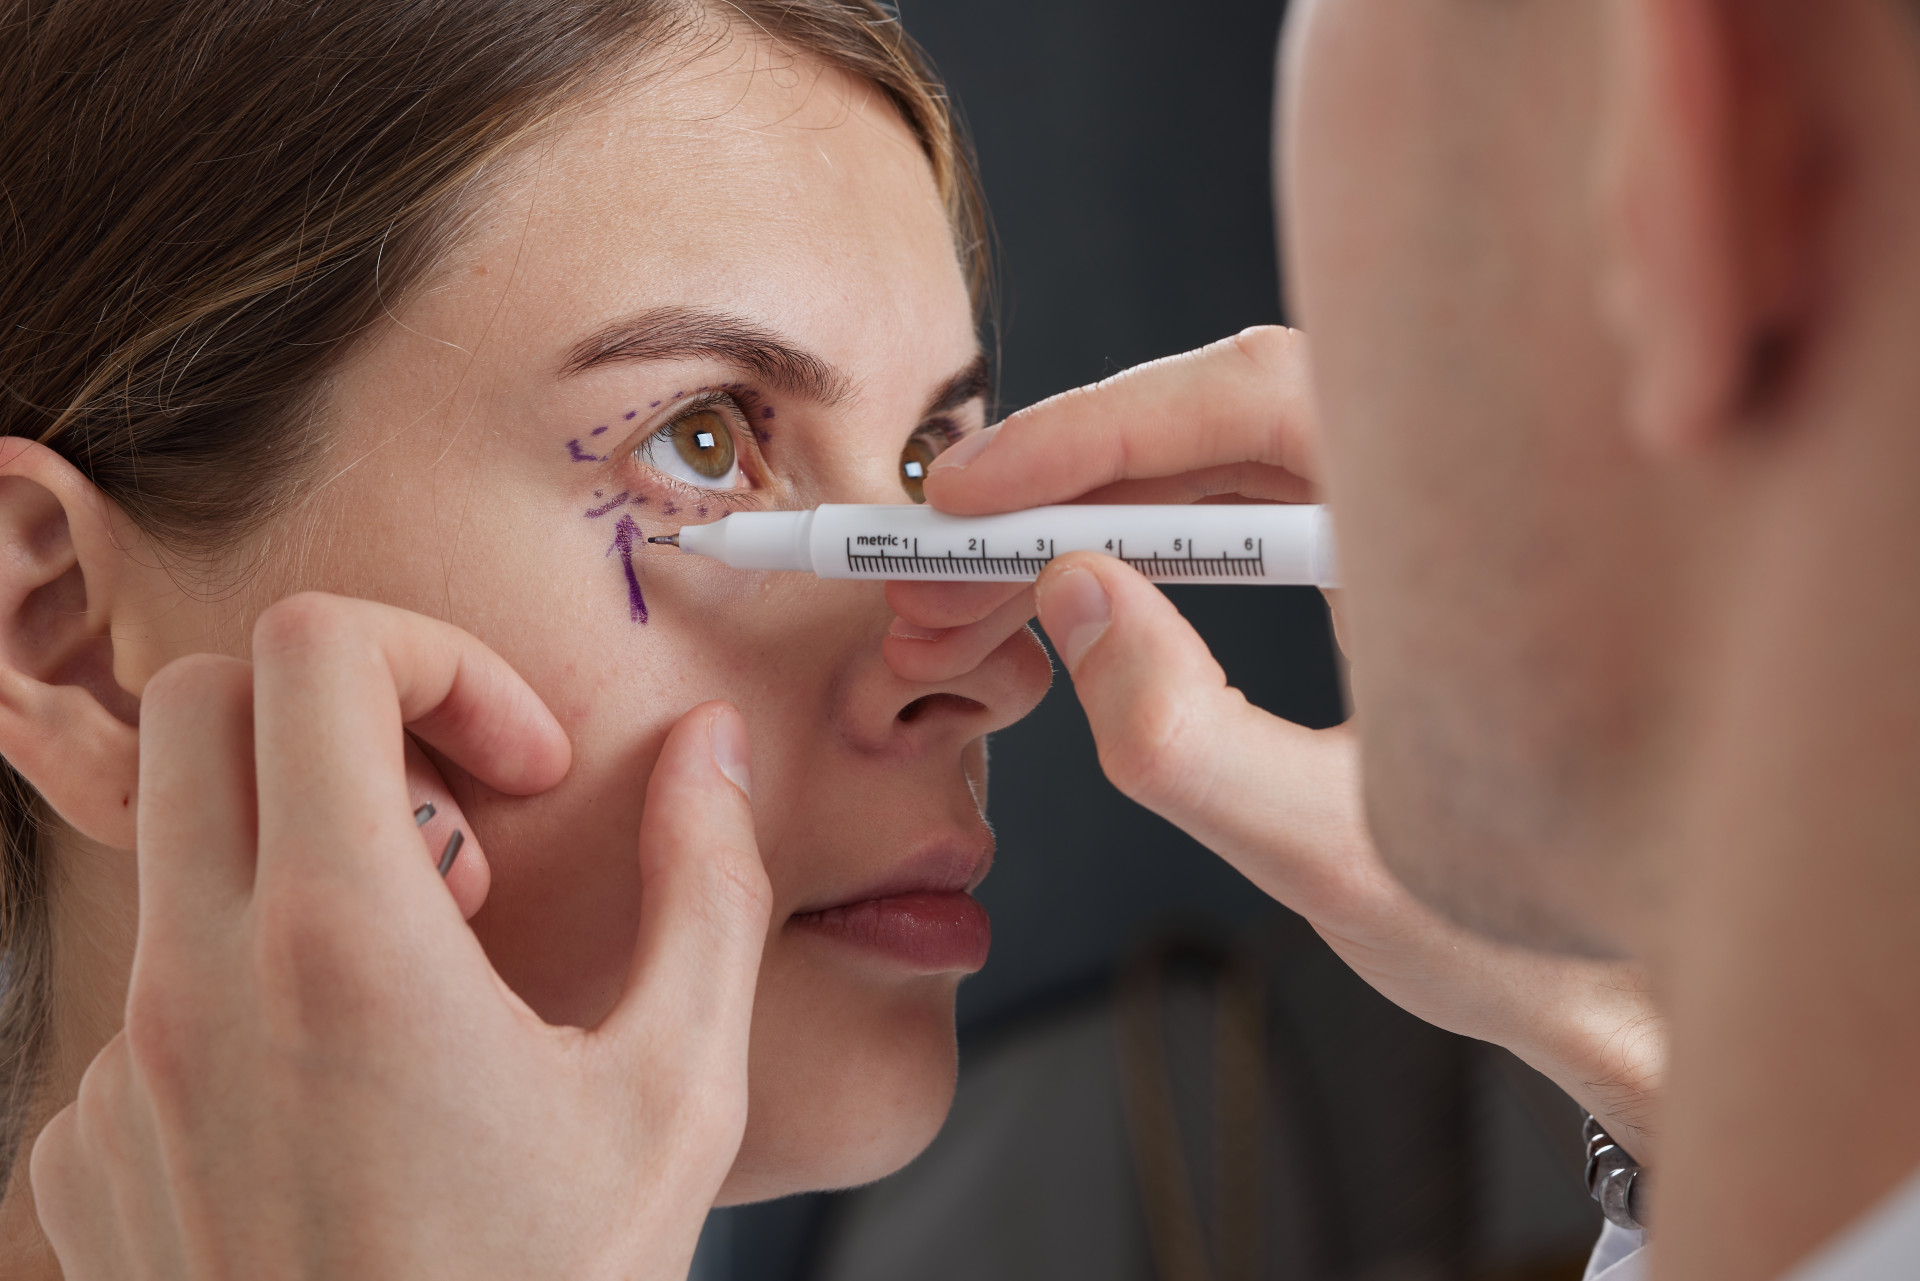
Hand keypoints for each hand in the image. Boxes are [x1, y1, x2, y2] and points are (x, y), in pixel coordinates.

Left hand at [29, 594, 770, 1279]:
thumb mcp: (676, 1089)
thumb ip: (707, 889)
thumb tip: (708, 755)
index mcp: (343, 938)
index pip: (313, 648)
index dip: (437, 658)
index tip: (514, 768)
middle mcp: (195, 985)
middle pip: (205, 706)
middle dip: (344, 719)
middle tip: (456, 835)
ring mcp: (120, 1070)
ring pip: (178, 847)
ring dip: (303, 858)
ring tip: (424, 987)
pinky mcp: (85, 1148)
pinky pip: (150, 985)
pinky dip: (248, 982)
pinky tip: (350, 1092)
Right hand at [887, 329, 1662, 1157]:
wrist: (1623, 983)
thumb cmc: (1525, 931)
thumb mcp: (1341, 854)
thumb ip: (1189, 738)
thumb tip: (1070, 593)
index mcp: (1468, 524)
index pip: (1250, 396)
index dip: (1086, 432)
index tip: (966, 495)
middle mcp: (1438, 490)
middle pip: (1209, 428)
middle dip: (1049, 502)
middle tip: (928, 589)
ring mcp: (1406, 518)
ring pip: (1205, 477)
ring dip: (1070, 536)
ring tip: (956, 622)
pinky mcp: (1375, 559)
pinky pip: (1233, 522)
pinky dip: (1130, 562)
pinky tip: (1047, 615)